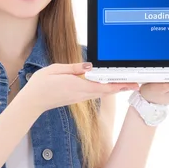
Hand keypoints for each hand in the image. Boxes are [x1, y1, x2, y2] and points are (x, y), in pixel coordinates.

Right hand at [20, 62, 139, 112]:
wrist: (32, 102)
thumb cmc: (41, 84)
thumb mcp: (55, 69)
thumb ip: (74, 68)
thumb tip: (90, 66)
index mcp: (77, 86)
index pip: (103, 86)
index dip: (119, 85)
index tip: (131, 84)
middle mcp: (80, 94)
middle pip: (106, 91)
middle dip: (121, 87)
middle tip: (136, 84)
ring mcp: (78, 98)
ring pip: (101, 93)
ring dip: (114, 89)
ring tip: (126, 84)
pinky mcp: (75, 98)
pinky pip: (93, 94)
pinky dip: (104, 90)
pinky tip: (108, 86)